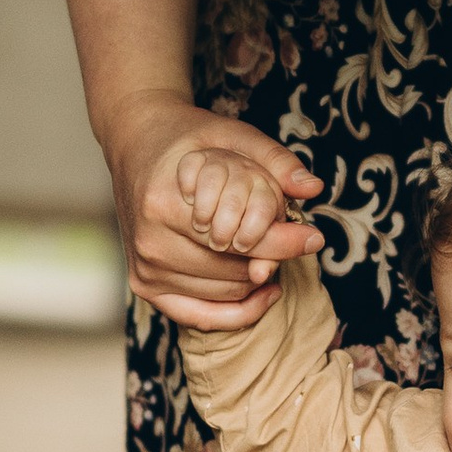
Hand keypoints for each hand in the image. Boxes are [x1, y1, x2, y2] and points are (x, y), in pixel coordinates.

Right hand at [103, 93, 323, 330]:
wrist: (137, 144)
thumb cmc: (187, 140)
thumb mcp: (233, 135)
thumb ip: (274, 160)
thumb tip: (313, 188)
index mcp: (163, 204)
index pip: (240, 239)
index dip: (285, 241)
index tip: (314, 237)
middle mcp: (150, 243)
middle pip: (236, 270)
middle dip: (270, 256)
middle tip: (286, 238)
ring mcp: (145, 269)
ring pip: (227, 292)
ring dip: (255, 277)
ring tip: (266, 251)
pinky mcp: (145, 286)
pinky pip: (201, 316)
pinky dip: (237, 312)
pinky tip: (261, 291)